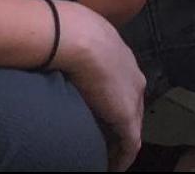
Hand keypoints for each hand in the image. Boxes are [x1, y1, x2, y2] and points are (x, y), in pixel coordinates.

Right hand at [52, 0, 144, 170]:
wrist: (77, 37)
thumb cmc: (71, 33)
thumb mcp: (79, 40)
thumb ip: (78, 51)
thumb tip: (60, 52)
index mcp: (123, 60)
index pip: (124, 88)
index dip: (113, 105)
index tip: (101, 119)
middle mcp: (135, 79)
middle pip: (132, 109)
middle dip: (120, 127)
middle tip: (106, 143)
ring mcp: (134, 98)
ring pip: (132, 127)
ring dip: (120, 143)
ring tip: (107, 157)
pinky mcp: (127, 117)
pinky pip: (130, 144)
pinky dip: (122, 157)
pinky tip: (113, 168)